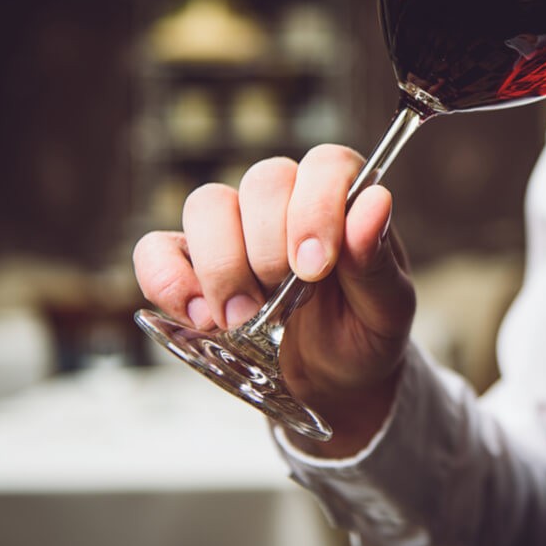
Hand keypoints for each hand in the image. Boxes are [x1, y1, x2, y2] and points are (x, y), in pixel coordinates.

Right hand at [132, 144, 416, 456]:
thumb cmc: (365, 332)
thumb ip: (377, 260)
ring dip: (220, 265)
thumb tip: (376, 202)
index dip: (316, 207)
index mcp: (343, 199)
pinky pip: (157, 248)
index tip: (314, 267)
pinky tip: (199, 319)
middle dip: (268, 245)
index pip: (326, 164)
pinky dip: (168, 281)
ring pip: (207, 205)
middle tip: (281, 299)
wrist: (332, 381)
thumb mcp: (388, 309)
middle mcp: (286, 202)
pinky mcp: (190, 264)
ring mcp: (235, 229)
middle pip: (263, 180)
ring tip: (240, 319)